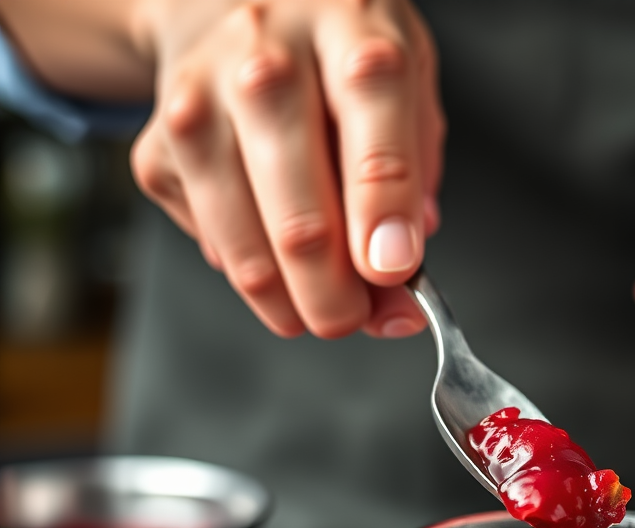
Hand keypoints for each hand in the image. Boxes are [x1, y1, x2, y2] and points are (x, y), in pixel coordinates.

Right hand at [130, 0, 443, 337]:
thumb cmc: (333, 49)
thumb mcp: (405, 82)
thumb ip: (416, 176)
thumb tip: (400, 277)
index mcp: (350, 40)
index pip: (373, 146)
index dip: (385, 224)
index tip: (395, 275)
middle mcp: (266, 67)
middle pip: (301, 225)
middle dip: (336, 299)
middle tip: (356, 318)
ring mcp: (200, 108)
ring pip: (248, 254)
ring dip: (292, 305)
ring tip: (320, 308)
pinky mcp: (156, 148)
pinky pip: (211, 247)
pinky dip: (250, 272)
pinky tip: (269, 246)